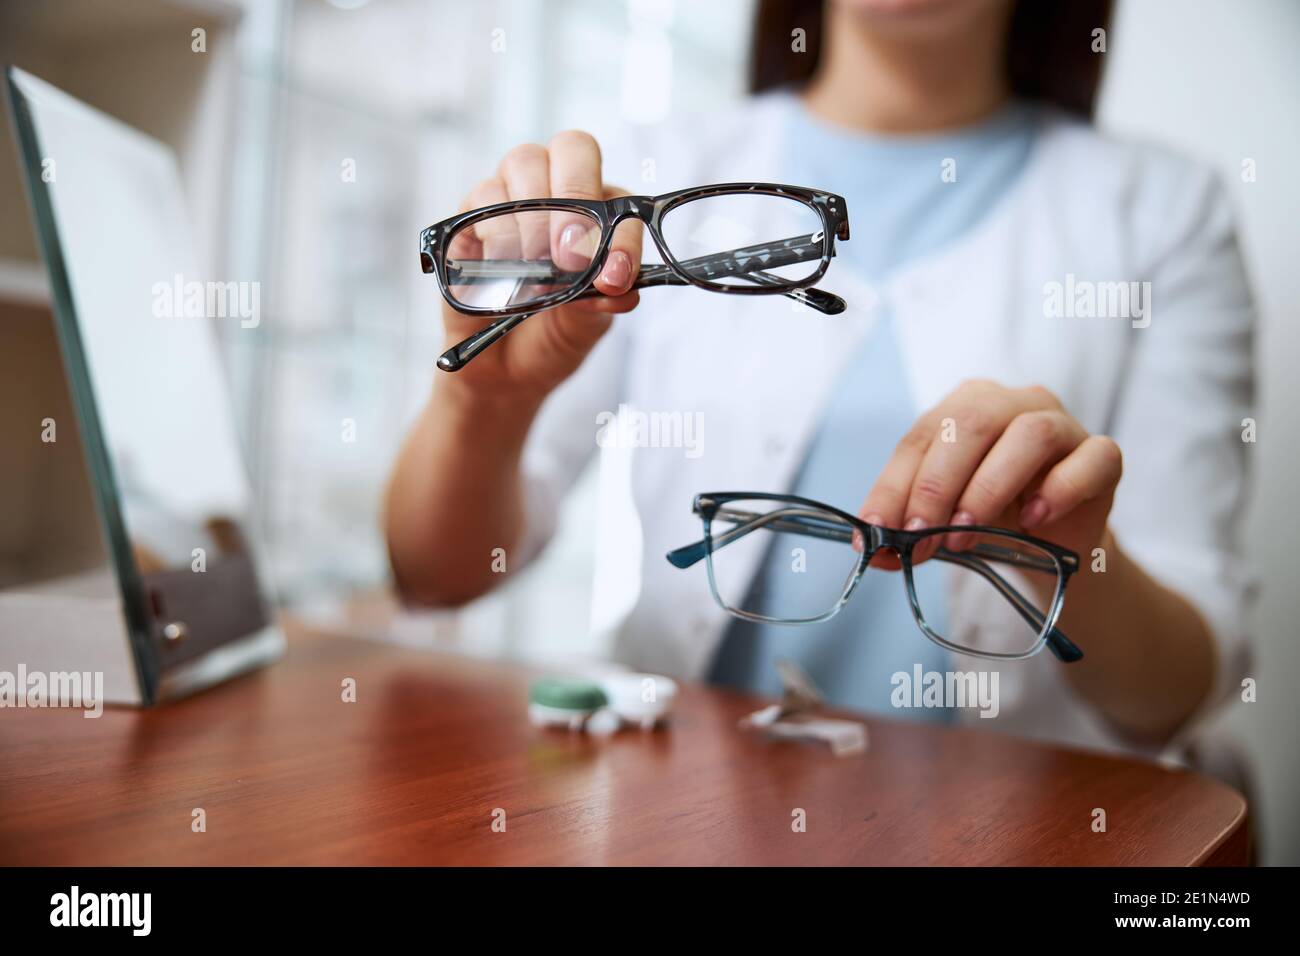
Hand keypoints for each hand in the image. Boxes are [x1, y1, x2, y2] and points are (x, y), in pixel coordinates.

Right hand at [439, 130, 642, 399]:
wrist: (505, 370)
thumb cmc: (554, 333)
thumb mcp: (590, 324)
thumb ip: (606, 299)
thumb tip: (621, 285)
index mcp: (599, 210)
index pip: (618, 196)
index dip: (621, 233)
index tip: (615, 277)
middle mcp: (557, 190)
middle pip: (571, 147)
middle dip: (576, 197)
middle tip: (571, 256)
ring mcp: (512, 197)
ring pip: (523, 162)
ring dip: (535, 219)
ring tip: (536, 269)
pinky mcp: (470, 216)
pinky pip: (483, 197)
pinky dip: (498, 233)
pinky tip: (505, 270)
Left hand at [858, 380, 1122, 565]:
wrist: (1052, 546)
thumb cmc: (990, 518)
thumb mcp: (940, 518)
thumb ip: (907, 523)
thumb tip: (871, 550)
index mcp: (965, 406)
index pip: (922, 437)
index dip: (896, 485)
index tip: (881, 531)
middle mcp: (1014, 403)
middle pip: (972, 422)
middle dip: (938, 486)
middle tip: (922, 538)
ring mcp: (1064, 424)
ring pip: (1030, 434)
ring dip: (989, 487)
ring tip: (965, 534)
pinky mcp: (1103, 455)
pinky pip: (1092, 458)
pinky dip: (1059, 490)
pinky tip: (1033, 519)